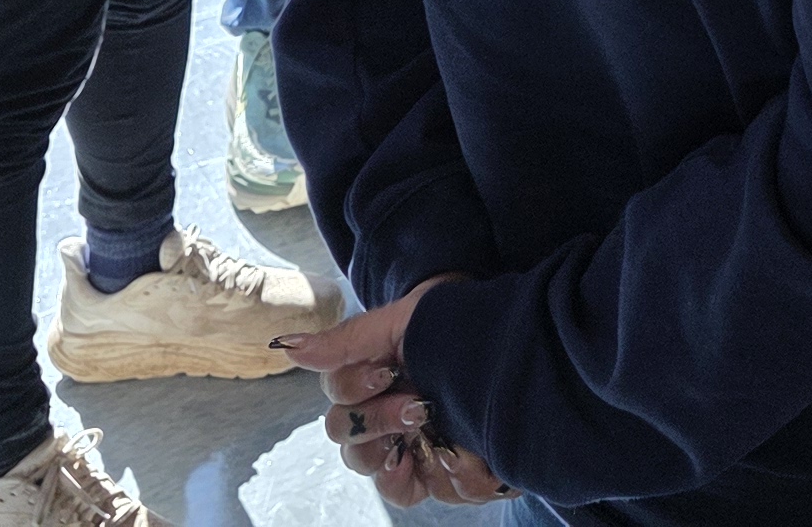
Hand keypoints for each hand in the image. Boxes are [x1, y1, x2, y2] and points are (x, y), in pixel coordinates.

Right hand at [286, 282, 507, 506]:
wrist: (523, 347)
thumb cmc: (462, 324)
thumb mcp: (412, 318)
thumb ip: (350, 338)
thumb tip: (288, 347)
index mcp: (375, 376)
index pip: (338, 395)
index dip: (355, 386)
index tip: (386, 370)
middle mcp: (384, 412)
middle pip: (347, 437)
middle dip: (378, 420)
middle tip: (417, 404)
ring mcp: (408, 445)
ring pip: (373, 468)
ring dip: (400, 449)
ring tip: (434, 427)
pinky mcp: (435, 473)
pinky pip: (409, 492)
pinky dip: (425, 478)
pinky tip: (451, 455)